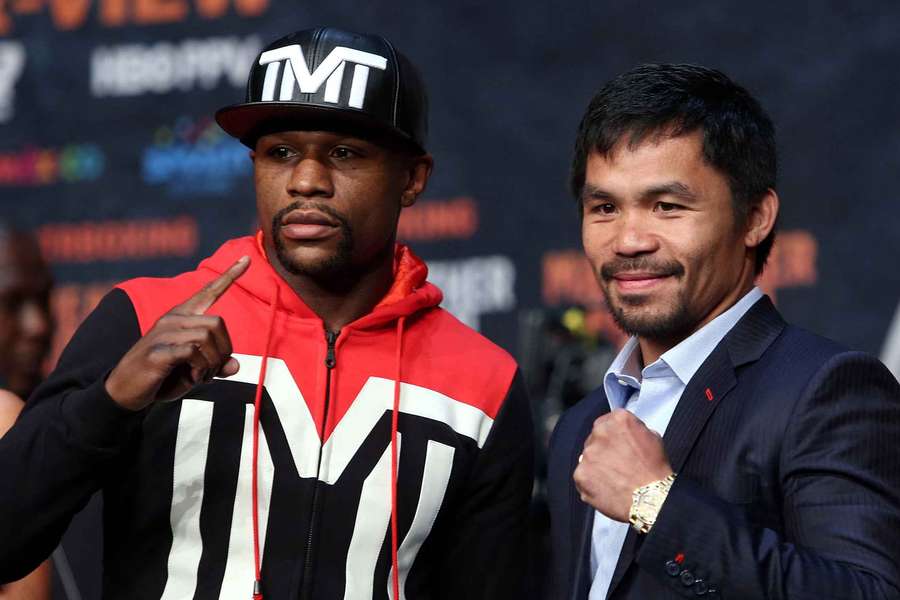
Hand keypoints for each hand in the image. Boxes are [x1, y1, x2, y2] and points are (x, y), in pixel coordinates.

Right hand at [105, 256, 249, 410]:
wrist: (124, 392)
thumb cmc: (162, 378)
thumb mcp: (194, 371)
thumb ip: (215, 365)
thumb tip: (234, 365)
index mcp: (182, 317)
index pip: (208, 291)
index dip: (229, 276)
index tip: (247, 259)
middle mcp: (172, 319)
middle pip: (218, 323)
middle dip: (224, 351)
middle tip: (213, 372)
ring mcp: (162, 334)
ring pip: (207, 337)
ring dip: (212, 363)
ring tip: (201, 376)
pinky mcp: (157, 352)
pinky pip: (193, 352)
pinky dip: (200, 369)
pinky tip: (192, 378)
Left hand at [573, 408, 672, 521]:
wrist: (651, 498)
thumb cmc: (655, 471)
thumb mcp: (653, 438)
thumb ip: (635, 429)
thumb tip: (627, 432)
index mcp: (618, 420)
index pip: (608, 420)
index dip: (613, 434)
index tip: (616, 442)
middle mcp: (600, 433)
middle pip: (595, 437)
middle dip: (603, 448)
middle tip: (616, 462)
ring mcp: (587, 454)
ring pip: (588, 457)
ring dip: (597, 464)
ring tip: (613, 477)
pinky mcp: (580, 474)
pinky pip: (582, 476)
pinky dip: (591, 482)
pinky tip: (606, 487)